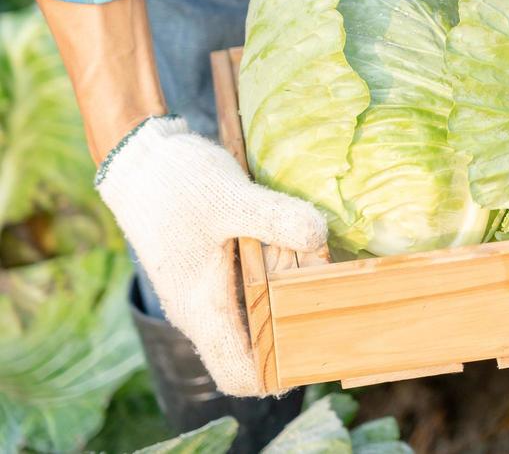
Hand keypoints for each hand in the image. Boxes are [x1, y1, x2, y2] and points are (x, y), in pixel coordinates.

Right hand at [96, 116, 327, 395]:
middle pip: (255, 353)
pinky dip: (279, 285)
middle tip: (338, 308)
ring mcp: (208, 294)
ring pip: (256, 322)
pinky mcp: (215, 272)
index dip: (281, 375)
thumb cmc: (177, 185)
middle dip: (297, 339)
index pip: (241, 375)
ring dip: (290, 308)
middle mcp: (204, 312)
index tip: (321, 348)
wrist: (141, 162)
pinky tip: (305, 257)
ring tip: (329, 280)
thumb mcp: (231, 197)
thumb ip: (277, 219)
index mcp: (203, 311)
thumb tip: (320, 238)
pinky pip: (252, 296)